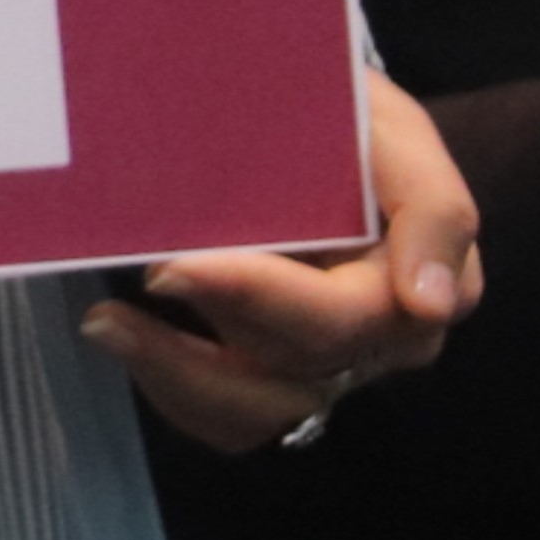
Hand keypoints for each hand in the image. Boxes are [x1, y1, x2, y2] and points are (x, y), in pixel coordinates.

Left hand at [87, 73, 478, 451]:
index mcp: (426, 280)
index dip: (258, 294)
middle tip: (142, 266)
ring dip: (182, 371)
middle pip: (302, 355)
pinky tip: (126, 336)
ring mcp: (329, 366)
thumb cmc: (351, 121)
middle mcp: (384, 340)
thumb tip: (430, 304)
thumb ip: (432, 205)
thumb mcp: (398, 131)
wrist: (311, 128)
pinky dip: (175, 388)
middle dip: (216, 311)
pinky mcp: (279, 380)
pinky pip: (230, 418)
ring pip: (264, 407)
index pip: (351, 310)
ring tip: (106, 322)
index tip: (175, 269)